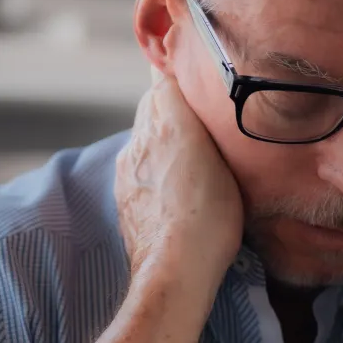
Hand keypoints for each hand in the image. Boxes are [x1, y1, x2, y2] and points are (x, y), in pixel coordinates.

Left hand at [115, 74, 242, 292]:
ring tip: (196, 156)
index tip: (195, 74)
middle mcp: (138, 141)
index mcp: (164, 122)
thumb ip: (194, 115)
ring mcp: (127, 170)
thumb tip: (177, 84)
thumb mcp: (218, 155)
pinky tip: (178, 186)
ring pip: (146, 138)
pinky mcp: (125, 196)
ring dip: (166, 139)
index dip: (177, 73)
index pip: (163, 79)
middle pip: (153, 107)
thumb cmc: (208, 215)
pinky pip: (140, 167)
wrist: (176, 269)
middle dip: (175, 107)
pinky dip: (156, 168)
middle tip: (206, 118)